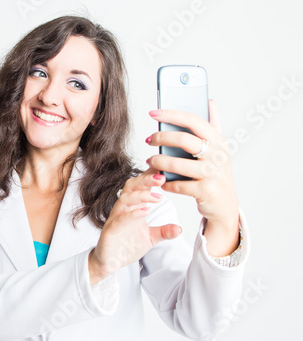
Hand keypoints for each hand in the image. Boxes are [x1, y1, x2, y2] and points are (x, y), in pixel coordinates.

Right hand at [88, 169, 181, 284]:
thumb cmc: (126, 245)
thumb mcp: (151, 238)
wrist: (110, 262)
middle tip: (162, 177)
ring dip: (141, 195)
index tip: (164, 168)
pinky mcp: (110, 230)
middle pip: (131, 187)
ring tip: (158, 196)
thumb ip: (164, 231)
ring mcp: (115, 218)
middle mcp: (123, 209)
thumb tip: (179, 228)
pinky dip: (133, 213)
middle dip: (146, 180)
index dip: (150, 176)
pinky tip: (145, 211)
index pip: (140, 186)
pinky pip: (120, 219)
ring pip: (125, 199)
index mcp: (132, 207)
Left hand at [146, 100, 239, 255]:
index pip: (194, 120)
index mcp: (219, 141)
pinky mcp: (206, 191)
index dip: (172, 115)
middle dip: (161, 138)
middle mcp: (218, 155)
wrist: (225, 205)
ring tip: (150, 160)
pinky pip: (178, 185)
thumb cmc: (216, 173)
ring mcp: (213, 174)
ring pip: (177, 164)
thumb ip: (213, 126)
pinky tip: (161, 181)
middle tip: (148, 140)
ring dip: (159, 161)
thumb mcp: (219, 149)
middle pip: (184, 140)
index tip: (153, 113)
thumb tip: (209, 101)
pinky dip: (166, 183)